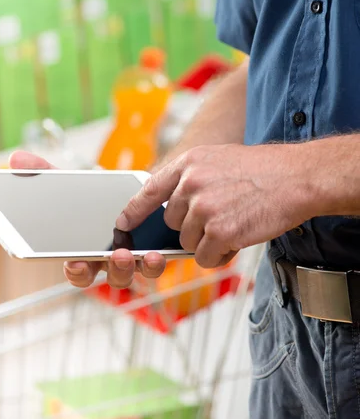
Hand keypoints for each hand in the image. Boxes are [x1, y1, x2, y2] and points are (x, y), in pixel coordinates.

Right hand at [8, 151, 165, 288]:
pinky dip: (156, 262)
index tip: (76, 263)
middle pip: (110, 277)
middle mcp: (107, 262)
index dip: (76, 270)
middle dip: (114, 269)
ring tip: (142, 253)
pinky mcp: (152, 252)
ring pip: (134, 274)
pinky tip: (159, 252)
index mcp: (84, 251)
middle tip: (117, 255)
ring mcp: (131, 260)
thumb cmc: (91, 198)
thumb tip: (17, 159)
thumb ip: (44, 174)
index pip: (77, 271)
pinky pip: (153, 265)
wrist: (127, 192)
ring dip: (138, 267)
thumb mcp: (68, 184)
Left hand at [117, 144, 314, 267]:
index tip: (122, 223)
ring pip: (188, 242)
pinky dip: (220, 255)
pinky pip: (204, 257)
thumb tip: (172, 208)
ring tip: (235, 223)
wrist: (296, 177)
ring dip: (208, 241)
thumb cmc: (261, 171)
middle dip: (192, 227)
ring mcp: (203, 208)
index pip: (149, 190)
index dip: (133, 210)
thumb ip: (191, 180)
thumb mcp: (217, 160)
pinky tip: (239, 237)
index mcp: (188, 163)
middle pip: (172, 223)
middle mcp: (190, 184)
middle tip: (222, 217)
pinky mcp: (219, 232)